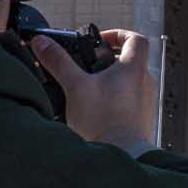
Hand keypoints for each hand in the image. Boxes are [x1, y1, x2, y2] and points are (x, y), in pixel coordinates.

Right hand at [31, 28, 154, 148]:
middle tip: (87, 66)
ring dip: (110, 79)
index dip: (118, 34)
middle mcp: (146, 83)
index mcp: (134, 69)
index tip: (100, 41)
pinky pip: (130, 100)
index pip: (136, 39)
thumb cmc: (103, 120)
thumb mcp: (74, 85)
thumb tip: (41, 42)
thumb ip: (58, 62)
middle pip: (131, 60)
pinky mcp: (142, 117)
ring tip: (87, 88)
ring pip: (130, 81)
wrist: (122, 153)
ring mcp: (146, 101)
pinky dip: (115, 97)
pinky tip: (95, 109)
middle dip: (108, 59)